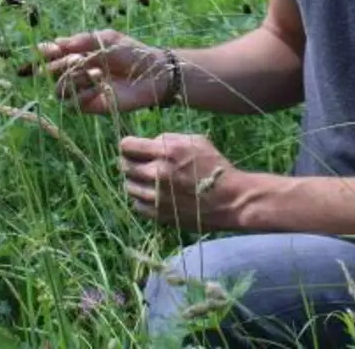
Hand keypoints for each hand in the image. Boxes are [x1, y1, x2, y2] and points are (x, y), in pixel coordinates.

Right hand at [37, 29, 170, 114]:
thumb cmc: (133, 52)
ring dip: (72, 79)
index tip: (50, 49)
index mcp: (79, 54)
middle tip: (78, 59)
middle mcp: (77, 72)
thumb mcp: (109, 39)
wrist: (153, 72)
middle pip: (51, 72)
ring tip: (95, 71)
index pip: (53, 54)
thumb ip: (84, 40)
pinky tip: (98, 84)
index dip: (46, 52)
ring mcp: (83, 90)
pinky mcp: (91, 106)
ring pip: (58, 90)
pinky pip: (73, 105)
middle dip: (60, 65)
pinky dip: (82, 94)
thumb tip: (57, 42)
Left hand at [120, 133, 243, 231]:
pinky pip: (137, 204)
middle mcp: (157, 174)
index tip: (134, 147)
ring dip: (136, 181)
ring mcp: (156, 196)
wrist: (229, 200)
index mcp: (167, 152)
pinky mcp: (158, 214)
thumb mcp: (196, 141)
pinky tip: (155, 194)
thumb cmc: (215, 166)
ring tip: (149, 180)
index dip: (128, 145)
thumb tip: (149, 143)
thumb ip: (169, 139)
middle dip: (130, 162)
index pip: (127, 146)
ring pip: (128, 186)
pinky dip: (142, 198)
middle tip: (141, 163)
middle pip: (124, 166)